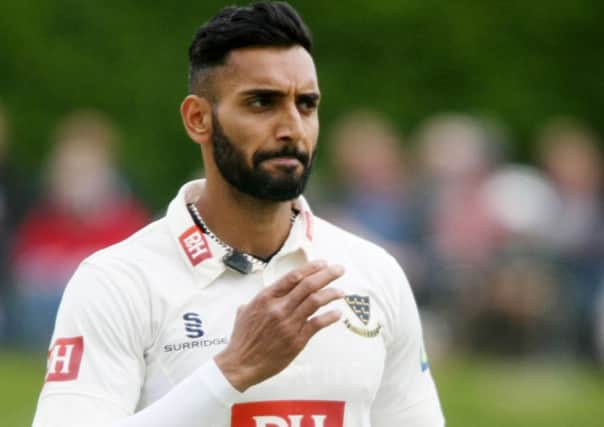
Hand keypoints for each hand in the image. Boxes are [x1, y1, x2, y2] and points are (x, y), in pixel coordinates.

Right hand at [214, 260, 344, 391]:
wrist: (241, 364)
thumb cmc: (242, 339)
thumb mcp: (245, 312)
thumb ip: (256, 301)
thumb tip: (265, 295)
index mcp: (266, 297)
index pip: (292, 277)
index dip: (310, 268)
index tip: (323, 263)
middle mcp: (278, 307)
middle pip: (308, 285)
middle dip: (327, 274)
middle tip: (339, 270)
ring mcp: (288, 323)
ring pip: (315, 301)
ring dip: (331, 293)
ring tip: (341, 291)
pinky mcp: (296, 340)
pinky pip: (317, 324)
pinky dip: (330, 317)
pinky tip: (337, 313)